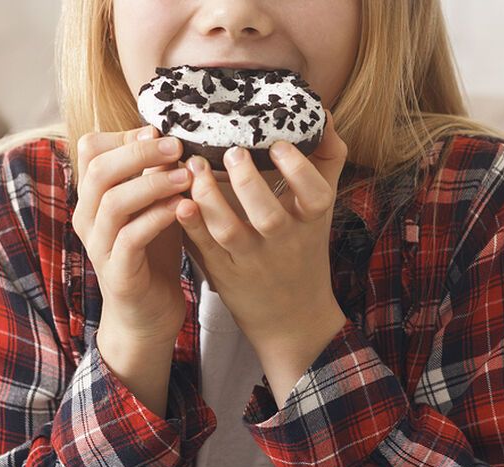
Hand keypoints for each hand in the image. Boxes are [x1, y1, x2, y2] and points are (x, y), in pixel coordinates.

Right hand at [72, 125, 190, 342]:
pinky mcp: (118, 271)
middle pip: (98, 169)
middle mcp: (87, 218)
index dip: (123, 135)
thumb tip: (170, 136)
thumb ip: (155, 176)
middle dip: (139, 152)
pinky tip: (182, 208)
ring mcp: (99, 246)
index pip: (89, 149)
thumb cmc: (153, 254)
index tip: (157, 132)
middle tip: (176, 146)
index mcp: (93, 197)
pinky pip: (131, 236)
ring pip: (113, 201)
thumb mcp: (154, 206)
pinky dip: (157, 217)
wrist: (148, 314)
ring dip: (153, 183)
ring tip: (186, 176)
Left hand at [174, 109, 348, 350]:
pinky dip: (190, 225)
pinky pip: (204, 248)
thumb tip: (323, 113)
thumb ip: (325, 160)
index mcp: (310, 222)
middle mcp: (282, 243)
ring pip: (229, 231)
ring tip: (194, 168)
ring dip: (209, 199)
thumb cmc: (303, 249)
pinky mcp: (223, 272)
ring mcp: (251, 260)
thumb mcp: (320, 210)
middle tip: (230, 152)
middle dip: (247, 183)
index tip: (278, 145)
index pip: (315, 195)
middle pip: (268, 215)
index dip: (298, 170)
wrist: (291, 317)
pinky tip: (178, 202)